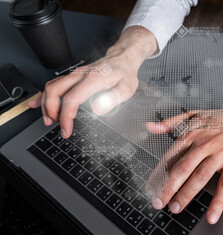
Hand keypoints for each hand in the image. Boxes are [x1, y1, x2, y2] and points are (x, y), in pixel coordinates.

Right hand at [28, 26, 157, 138]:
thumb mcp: (127, 88)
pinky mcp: (73, 76)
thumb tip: (97, 109)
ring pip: (51, 87)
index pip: (72, 98)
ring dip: (46, 105)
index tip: (66, 129)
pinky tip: (36, 104)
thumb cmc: (124, 74)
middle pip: (54, 90)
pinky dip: (42, 95)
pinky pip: (53, 83)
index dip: (66, 116)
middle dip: (51, 111)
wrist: (122, 59)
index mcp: (93, 79)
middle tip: (57, 125)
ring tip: (49, 120)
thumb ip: (113, 99)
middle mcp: (80, 75)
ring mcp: (75, 74)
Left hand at [145, 88, 222, 223]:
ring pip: (200, 177)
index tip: (150, 186)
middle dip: (168, 187)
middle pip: (183, 168)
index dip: (159, 173)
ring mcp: (220, 154)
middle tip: (158, 202)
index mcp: (192, 133)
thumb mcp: (194, 114)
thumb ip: (171, 121)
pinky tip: (211, 215)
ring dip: (186, 194)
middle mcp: (204, 143)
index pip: (171, 156)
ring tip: (175, 208)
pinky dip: (218, 202)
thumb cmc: (222, 119)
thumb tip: (151, 127)